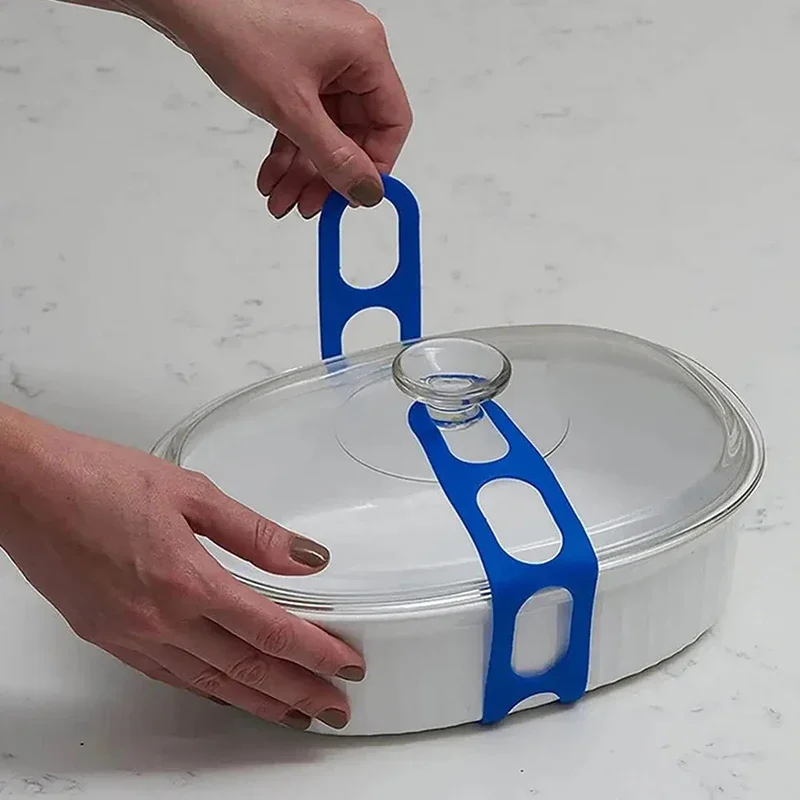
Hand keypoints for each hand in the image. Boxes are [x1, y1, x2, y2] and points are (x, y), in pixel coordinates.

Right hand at [0, 406, 364, 730]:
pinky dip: (209, 691)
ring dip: (258, 703)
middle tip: (335, 709)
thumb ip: (252, 532)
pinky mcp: (109, 638)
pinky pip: (171, 676)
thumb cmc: (97, 480)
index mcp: (187, 580)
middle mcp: (160, 620)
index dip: (314, 652)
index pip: (269, 630)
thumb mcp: (190, 492)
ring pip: (210, 683)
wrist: (24, 489)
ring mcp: (132, 636)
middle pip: (246, 669)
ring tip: (295, 713)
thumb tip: (304, 558)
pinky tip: (228, 695)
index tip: (346, 665)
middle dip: (298, 692)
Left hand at [61, 0, 412, 218]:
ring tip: (281, 200)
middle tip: (309, 206)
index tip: (353, 197)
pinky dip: (288, 148)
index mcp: (365, 51)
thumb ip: (334, 157)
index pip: (392, 122)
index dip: (375, 166)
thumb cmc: (238, 28)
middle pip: (354, 132)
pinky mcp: (293, 65)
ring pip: (324, 130)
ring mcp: (320, 59)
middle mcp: (349, 52)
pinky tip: (271, 176)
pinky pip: (302, 116)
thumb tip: (367, 191)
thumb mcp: (293, 109)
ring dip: (304, 169)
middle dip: (327, 175)